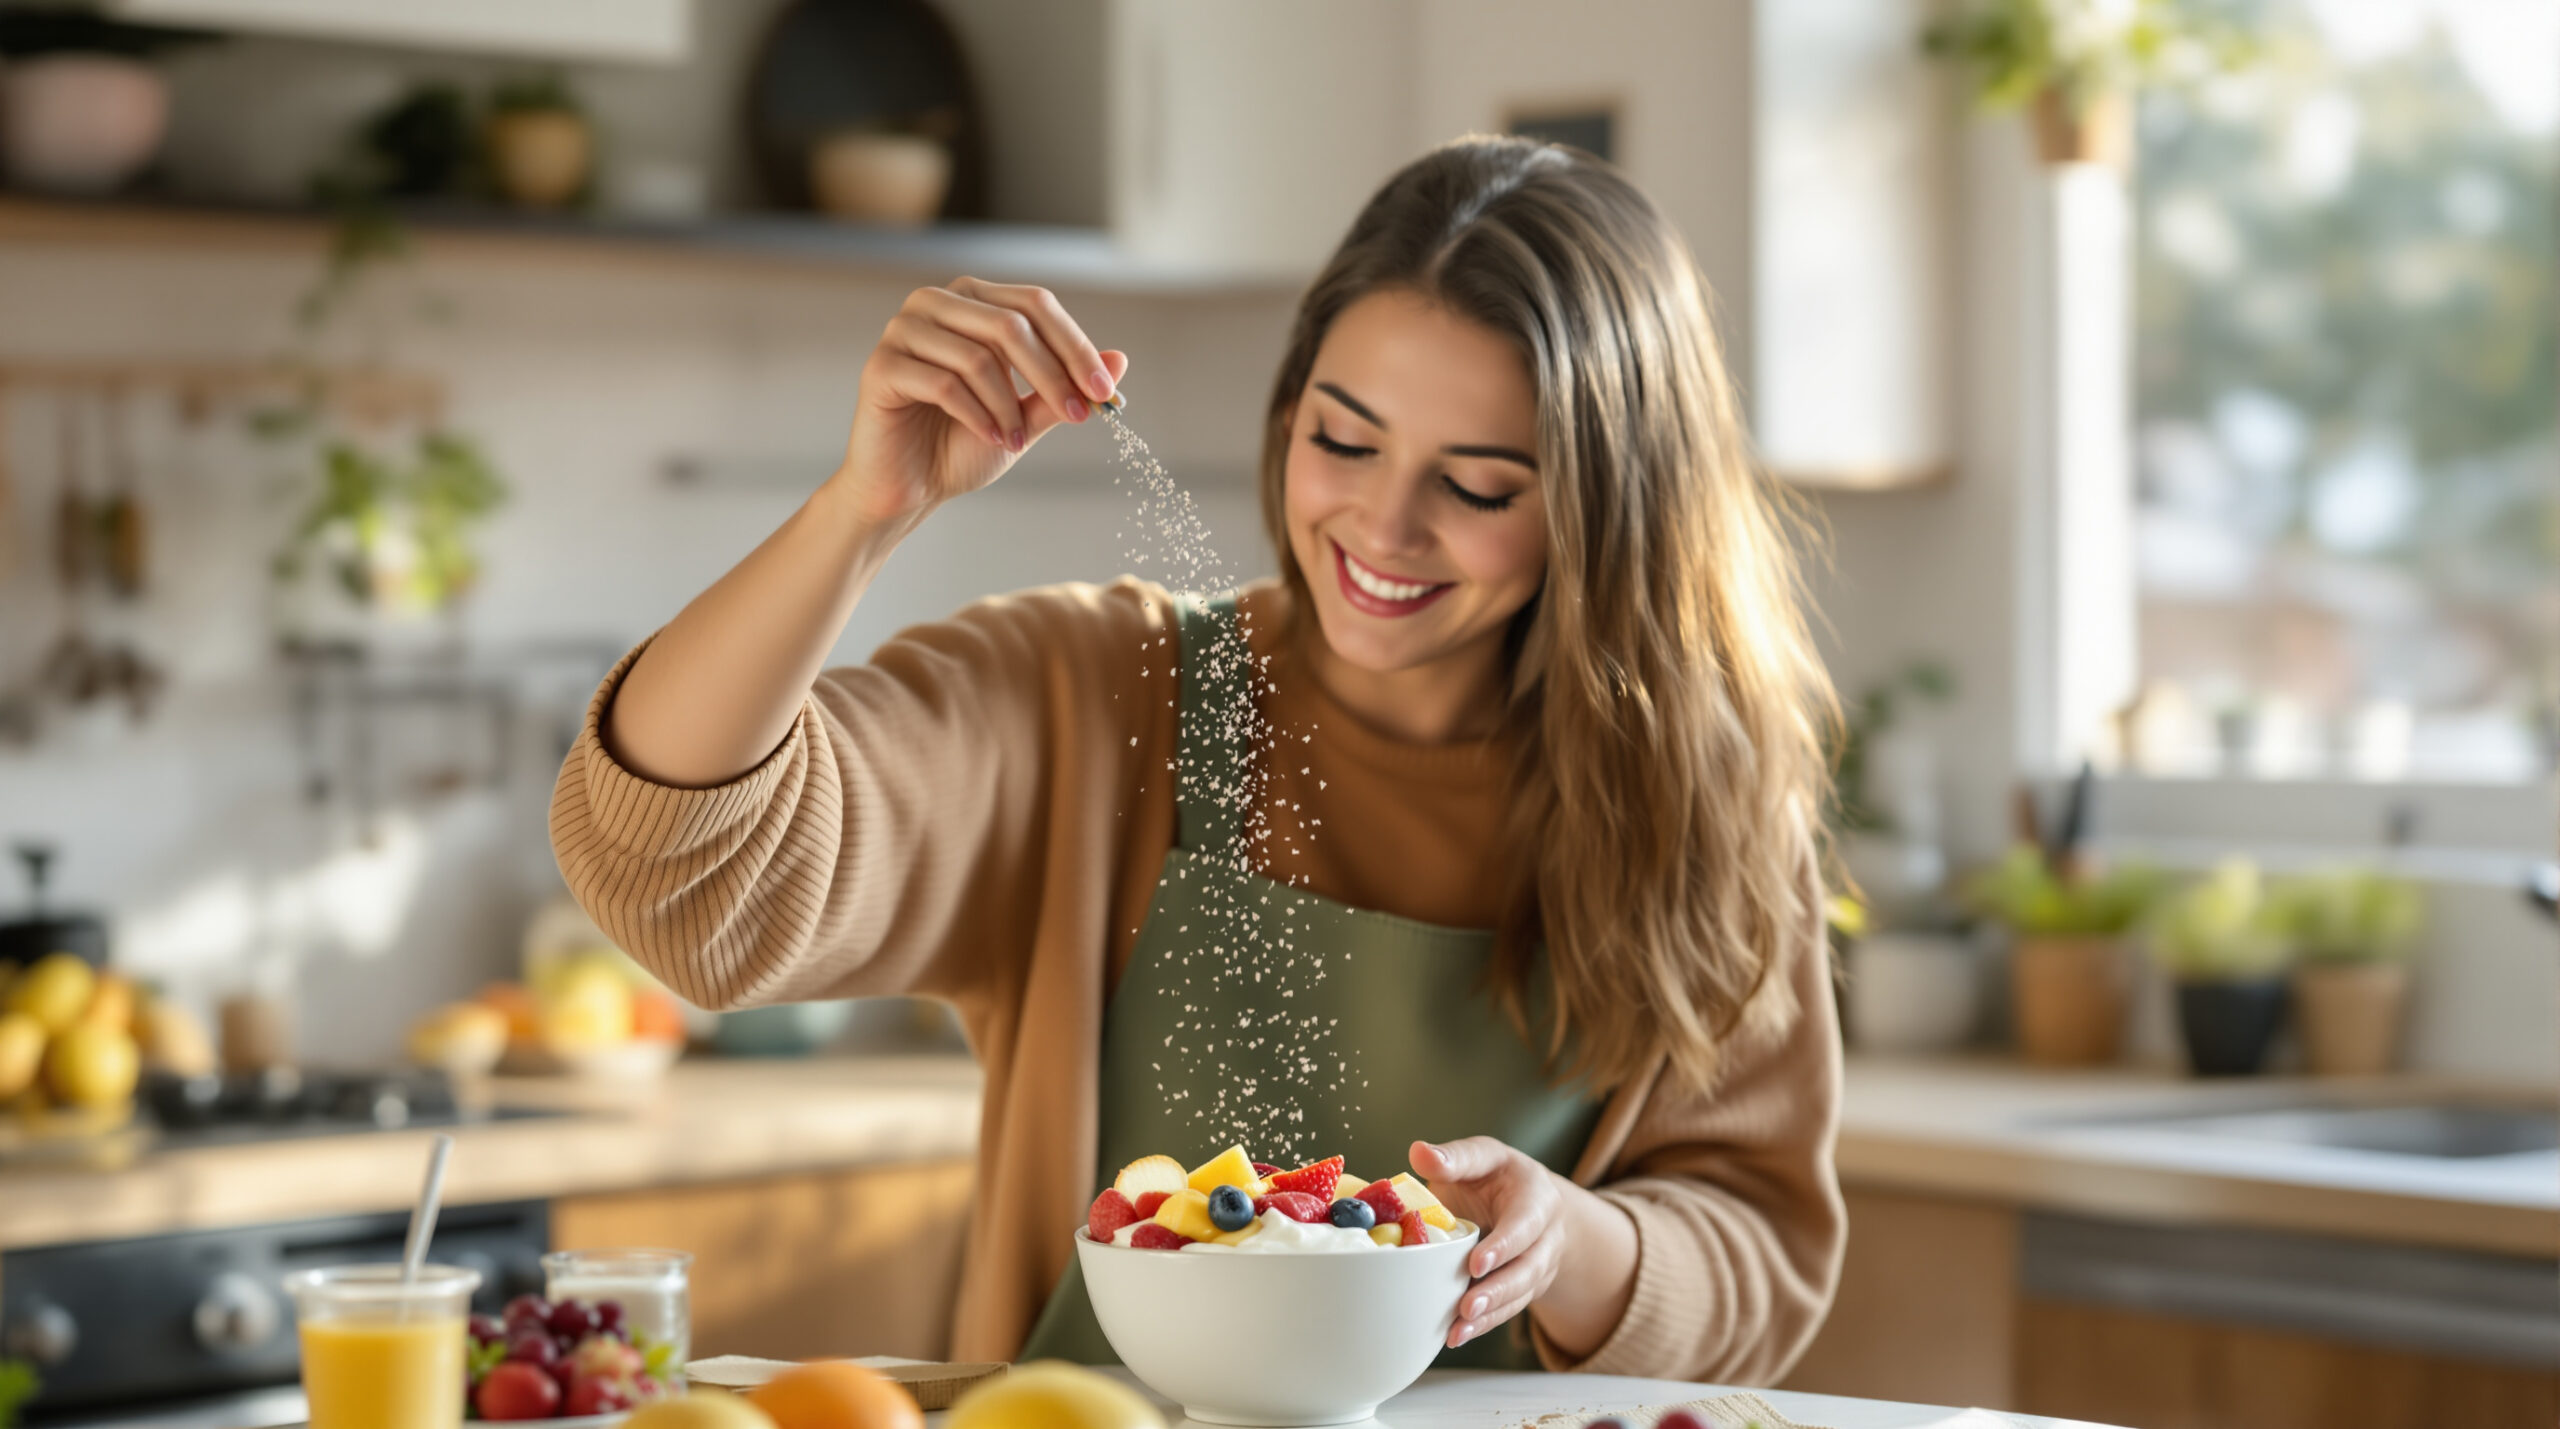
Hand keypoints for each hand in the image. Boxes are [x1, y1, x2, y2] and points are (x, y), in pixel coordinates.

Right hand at [835, 277, 1127, 524]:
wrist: (908, 486)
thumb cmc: (963, 444)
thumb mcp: (1026, 416)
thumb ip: (1065, 387)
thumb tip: (1119, 361)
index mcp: (972, 300)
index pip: (1035, 304)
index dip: (1076, 346)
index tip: (1106, 392)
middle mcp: (936, 302)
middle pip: (1011, 324)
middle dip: (1053, 375)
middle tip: (1077, 416)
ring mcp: (903, 330)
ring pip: (979, 357)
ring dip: (1010, 408)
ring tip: (1016, 440)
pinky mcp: (882, 367)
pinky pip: (944, 384)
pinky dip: (978, 417)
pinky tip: (991, 438)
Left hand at [1409, 1137, 1570, 1348]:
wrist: (1528, 1201)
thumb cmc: (1497, 1178)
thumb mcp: (1482, 1157)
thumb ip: (1455, 1157)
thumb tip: (1419, 1152)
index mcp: (1537, 1198)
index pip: (1526, 1223)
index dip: (1504, 1245)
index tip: (1476, 1263)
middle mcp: (1546, 1235)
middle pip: (1528, 1268)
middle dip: (1498, 1290)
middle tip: (1468, 1306)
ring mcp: (1539, 1265)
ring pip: (1520, 1295)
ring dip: (1490, 1314)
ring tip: (1458, 1329)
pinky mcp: (1526, 1288)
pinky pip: (1509, 1309)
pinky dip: (1485, 1324)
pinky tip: (1458, 1335)